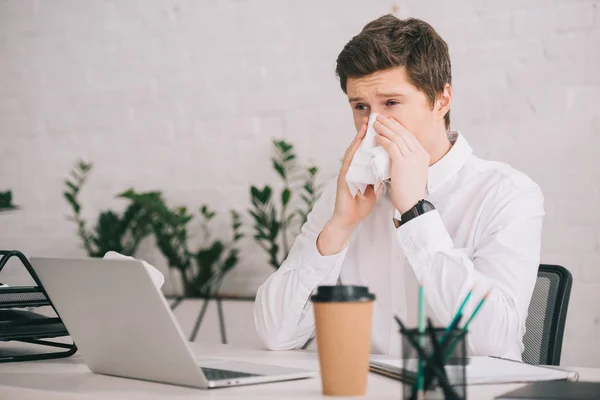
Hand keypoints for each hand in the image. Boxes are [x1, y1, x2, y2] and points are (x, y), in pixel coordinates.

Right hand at [317, 117, 382, 255]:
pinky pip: (348, 162)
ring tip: (365, 125)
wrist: (349, 219)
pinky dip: (353, 152)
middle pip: (360, 146)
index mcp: (362, 170)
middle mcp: (353, 168)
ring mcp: (347, 171)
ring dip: (359, 138)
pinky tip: (357, 144)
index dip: (375, 138)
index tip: (383, 126)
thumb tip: (389, 168)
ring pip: (353, 151)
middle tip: (373, 117)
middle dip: (366, 132)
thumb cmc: (360, 205)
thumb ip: (379, 177)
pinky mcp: (343, 177)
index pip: (369, 151)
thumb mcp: (375, 188)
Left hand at [374, 115, 429, 213]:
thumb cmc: (410, 192)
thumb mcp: (413, 172)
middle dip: (390, 124)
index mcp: (423, 155)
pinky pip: (391, 146)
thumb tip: (398, 153)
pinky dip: (383, 140)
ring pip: (396, 137)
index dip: (398, 127)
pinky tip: (376, 138)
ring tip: (375, 124)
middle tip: (380, 117)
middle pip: (403, 133)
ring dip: (384, 129)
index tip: (389, 122)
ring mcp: (412, 157)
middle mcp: (420, 154)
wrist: (412, 204)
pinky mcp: (402, 162)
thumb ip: (409, 161)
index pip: (409, 136)